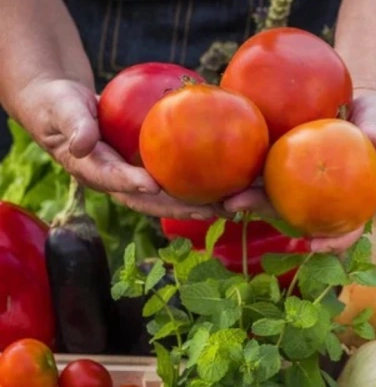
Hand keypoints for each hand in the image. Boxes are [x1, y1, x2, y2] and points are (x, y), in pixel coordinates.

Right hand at [13, 78, 214, 218]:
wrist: (63, 108)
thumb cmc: (60, 106)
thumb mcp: (62, 110)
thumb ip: (74, 124)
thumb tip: (81, 144)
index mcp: (92, 170)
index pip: (114, 179)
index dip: (132, 183)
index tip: (153, 185)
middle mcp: (115, 181)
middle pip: (149, 200)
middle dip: (179, 207)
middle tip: (209, 210)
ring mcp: (131, 179)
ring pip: (165, 197)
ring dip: (195, 204)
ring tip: (228, 206)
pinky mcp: (145, 171)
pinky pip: (172, 180)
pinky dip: (196, 184)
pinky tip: (225, 183)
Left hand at [223, 88, 375, 252]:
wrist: (352, 106)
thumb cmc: (370, 118)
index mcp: (343, 198)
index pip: (341, 227)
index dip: (330, 240)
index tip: (314, 245)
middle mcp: (314, 196)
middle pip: (288, 211)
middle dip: (261, 211)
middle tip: (236, 204)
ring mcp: (292, 181)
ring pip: (265, 192)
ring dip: (240, 194)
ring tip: (217, 190)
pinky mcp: (276, 161)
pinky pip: (257, 164)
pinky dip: (236, 166)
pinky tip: (213, 158)